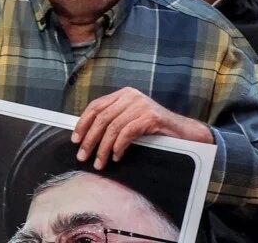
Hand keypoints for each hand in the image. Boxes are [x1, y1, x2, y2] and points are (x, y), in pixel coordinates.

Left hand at [72, 88, 212, 169]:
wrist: (183, 132)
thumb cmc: (154, 129)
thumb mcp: (130, 119)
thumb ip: (113, 120)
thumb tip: (84, 136)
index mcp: (124, 94)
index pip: (96, 106)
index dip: (82, 123)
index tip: (75, 140)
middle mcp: (132, 96)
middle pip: (102, 118)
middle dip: (89, 140)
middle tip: (83, 156)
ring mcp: (142, 105)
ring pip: (112, 128)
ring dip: (103, 149)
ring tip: (99, 163)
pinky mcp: (151, 117)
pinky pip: (126, 133)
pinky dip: (118, 147)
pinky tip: (116, 156)